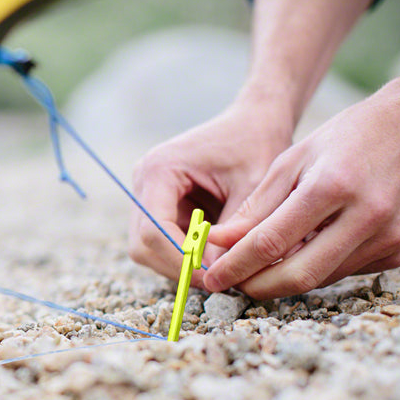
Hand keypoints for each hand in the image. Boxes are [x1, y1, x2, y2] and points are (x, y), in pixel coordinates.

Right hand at [129, 99, 290, 287]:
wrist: (255, 120)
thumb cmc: (257, 144)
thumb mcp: (254, 188)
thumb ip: (234, 231)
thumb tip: (218, 275)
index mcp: (159, 169)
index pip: (153, 230)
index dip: (180, 260)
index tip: (215, 277)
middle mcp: (144, 182)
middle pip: (143, 245)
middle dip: (178, 267)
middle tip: (219, 280)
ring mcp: (147, 195)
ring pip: (148, 249)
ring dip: (181, 264)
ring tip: (221, 267)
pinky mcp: (159, 205)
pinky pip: (162, 244)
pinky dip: (186, 256)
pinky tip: (215, 255)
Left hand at [205, 66, 399, 298]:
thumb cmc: (349, 137)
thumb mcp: (293, 159)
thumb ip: (256, 206)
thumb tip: (220, 241)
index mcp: (332, 186)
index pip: (272, 242)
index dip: (236, 265)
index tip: (211, 277)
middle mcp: (366, 216)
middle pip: (298, 274)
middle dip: (256, 286)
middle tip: (229, 284)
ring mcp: (389, 238)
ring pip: (320, 278)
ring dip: (283, 278)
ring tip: (257, 267)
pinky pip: (344, 272)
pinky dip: (316, 267)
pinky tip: (304, 250)